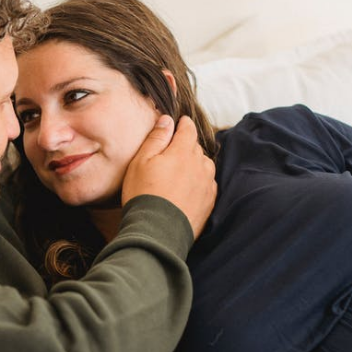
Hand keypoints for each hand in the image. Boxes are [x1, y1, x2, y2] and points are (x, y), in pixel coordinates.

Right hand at [122, 115, 216, 238]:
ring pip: (204, 165)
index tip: (180, 122)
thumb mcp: (141, 162)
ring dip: (194, 164)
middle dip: (186, 145)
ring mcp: (207, 184)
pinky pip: (207, 184)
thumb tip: (168, 120)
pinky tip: (187, 188)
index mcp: (183, 151)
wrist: (157, 232)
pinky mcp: (209, 202)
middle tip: (171, 152)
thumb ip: (156, 138)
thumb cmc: (144, 194)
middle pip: (196, 147)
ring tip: (180, 171)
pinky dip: (199, 181)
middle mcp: (200, 165)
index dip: (183, 124)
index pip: (188, 129)